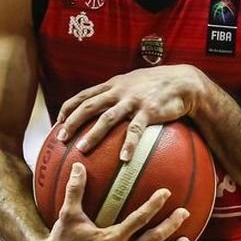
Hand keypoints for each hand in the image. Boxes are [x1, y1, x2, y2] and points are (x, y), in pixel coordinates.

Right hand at [33, 162, 191, 240]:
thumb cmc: (62, 237)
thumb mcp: (67, 213)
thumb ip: (75, 189)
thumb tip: (79, 164)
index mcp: (110, 238)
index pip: (139, 219)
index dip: (154, 205)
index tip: (166, 192)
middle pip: (153, 240)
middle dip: (171, 226)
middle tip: (184, 212)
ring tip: (186, 240)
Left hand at [57, 65, 203, 161]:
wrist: (183, 81)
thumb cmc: (157, 85)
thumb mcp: (132, 83)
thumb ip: (116, 94)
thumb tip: (102, 109)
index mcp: (113, 86)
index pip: (84, 95)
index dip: (68, 108)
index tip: (58, 122)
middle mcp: (119, 92)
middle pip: (89, 106)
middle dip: (72, 122)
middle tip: (61, 138)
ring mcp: (133, 101)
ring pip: (108, 118)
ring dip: (93, 134)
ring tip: (82, 149)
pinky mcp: (149, 111)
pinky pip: (136, 130)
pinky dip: (128, 144)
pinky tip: (124, 159)